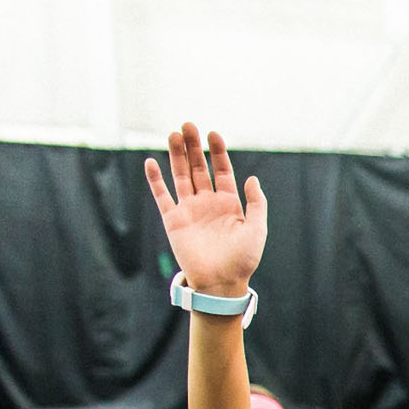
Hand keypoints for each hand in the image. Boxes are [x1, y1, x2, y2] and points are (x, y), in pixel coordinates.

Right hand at [144, 123, 266, 297]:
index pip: (222, 171)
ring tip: (174, 134)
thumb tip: (252, 178)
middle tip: (188, 124)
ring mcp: (189, 210)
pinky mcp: (173, 220)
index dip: (218, 152)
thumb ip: (256, 203)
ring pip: (181, 176)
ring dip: (177, 156)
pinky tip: (151, 161)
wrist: (221, 283)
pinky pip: (162, 196)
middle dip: (194, 147)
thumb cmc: (242, 260)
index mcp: (229, 203)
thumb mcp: (257, 229)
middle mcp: (208, 203)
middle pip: (199, 168)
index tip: (213, 133)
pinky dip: (155, 180)